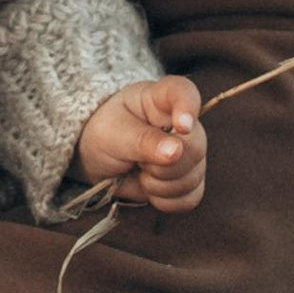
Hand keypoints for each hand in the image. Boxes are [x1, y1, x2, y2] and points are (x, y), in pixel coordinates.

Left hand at [76, 75, 206, 212]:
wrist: (97, 159)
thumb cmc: (104, 133)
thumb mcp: (114, 133)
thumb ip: (143, 140)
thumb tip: (176, 151)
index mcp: (161, 99)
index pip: (184, 92)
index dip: (188, 108)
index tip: (181, 127)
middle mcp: (182, 124)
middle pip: (196, 146)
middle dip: (164, 164)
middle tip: (138, 160)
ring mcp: (189, 152)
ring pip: (193, 177)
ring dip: (161, 184)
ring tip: (139, 171)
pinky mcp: (188, 179)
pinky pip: (191, 197)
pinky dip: (167, 200)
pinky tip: (150, 188)